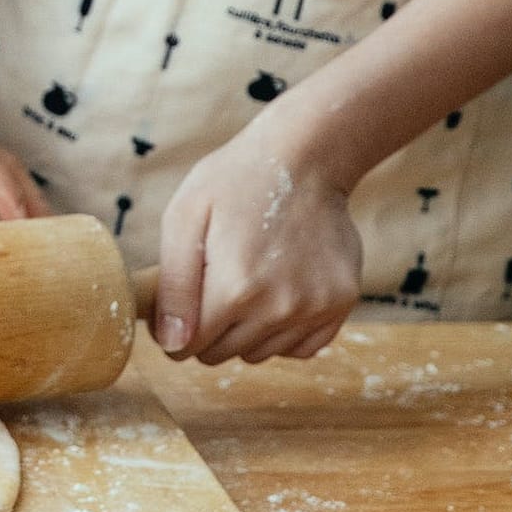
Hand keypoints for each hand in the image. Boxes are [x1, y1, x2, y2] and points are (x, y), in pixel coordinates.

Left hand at [152, 119, 361, 364]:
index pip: (187, 348)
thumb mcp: (183, 219)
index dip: (175, 329)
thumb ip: (172, 287)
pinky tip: (278, 292)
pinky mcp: (340, 303)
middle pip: (221, 354)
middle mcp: (279, 307)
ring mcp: (315, 307)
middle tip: (215, 282)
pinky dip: (283, 331)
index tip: (182, 301)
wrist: (306, 158)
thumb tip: (171, 344)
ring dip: (245, 330)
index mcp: (235, 288)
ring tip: (250, 280)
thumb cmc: (235, 183)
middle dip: (208, 328)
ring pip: (258, 354)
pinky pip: (300, 348)